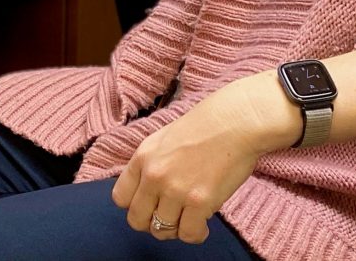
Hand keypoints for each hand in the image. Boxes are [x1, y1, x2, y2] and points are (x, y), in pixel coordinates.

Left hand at [111, 81, 277, 243]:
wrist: (235, 122)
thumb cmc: (205, 126)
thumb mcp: (164, 139)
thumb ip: (151, 163)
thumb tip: (146, 190)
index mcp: (143, 157)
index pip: (120, 198)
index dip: (135, 205)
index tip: (150, 205)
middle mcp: (154, 175)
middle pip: (137, 219)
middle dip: (151, 223)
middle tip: (169, 217)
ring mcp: (176, 190)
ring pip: (162, 230)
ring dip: (176, 228)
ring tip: (189, 218)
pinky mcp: (200, 202)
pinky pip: (188, 234)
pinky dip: (196, 234)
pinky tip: (203, 224)